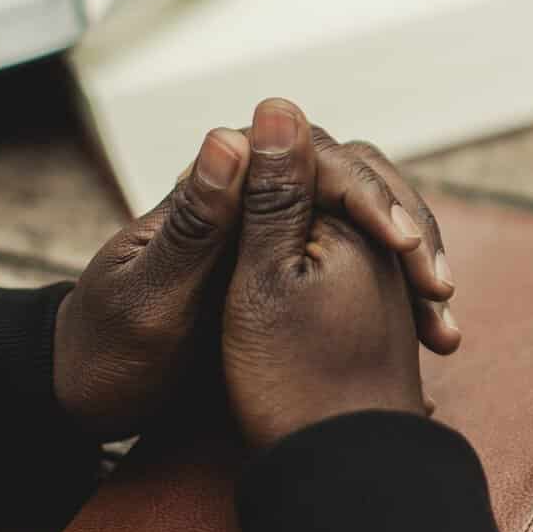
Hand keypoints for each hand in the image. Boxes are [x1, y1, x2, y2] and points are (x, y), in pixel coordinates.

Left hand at [53, 102, 458, 438]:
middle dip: (410, 228)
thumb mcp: (147, 297)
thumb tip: (231, 135)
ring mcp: (276, 232)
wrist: (91, 396)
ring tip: (441, 325)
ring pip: (368, 223)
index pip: (312, 157)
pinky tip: (424, 336)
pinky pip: (362, 263)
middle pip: (357, 182)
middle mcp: (253, 196)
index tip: (402, 243)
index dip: (365, 194)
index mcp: (216, 187)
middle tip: (439, 289)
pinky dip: (399, 296)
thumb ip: (194, 225)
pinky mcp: (290, 268)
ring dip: (415, 264)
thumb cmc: (108, 351)